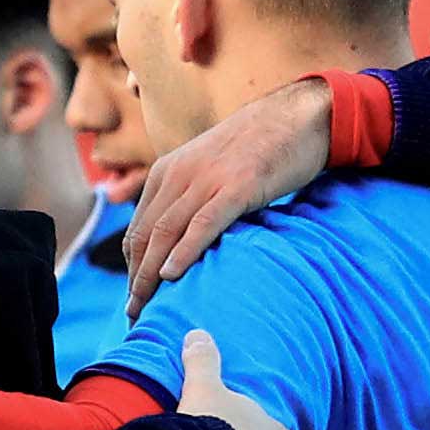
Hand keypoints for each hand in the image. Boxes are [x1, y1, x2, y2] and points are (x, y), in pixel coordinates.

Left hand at [119, 77, 332, 305]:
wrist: (297, 116)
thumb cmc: (258, 149)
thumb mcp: (210, 169)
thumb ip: (190, 197)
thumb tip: (180, 241)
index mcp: (167, 172)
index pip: (138, 228)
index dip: (131, 267)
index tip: (133, 296)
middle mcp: (179, 175)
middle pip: (146, 235)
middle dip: (135, 278)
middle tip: (134, 314)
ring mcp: (207, 179)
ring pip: (166, 233)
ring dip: (151, 275)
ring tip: (147, 307)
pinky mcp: (238, 186)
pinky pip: (202, 224)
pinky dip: (184, 251)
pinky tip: (172, 276)